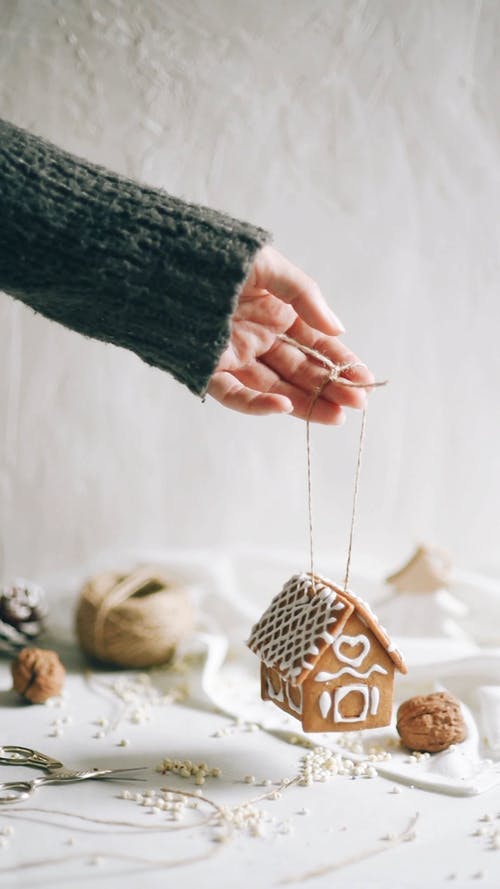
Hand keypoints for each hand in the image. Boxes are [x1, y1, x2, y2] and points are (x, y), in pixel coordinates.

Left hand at [207, 246, 373, 422]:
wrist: (163, 256)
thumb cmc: (218, 255)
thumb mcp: (270, 267)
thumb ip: (305, 296)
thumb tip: (339, 329)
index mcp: (275, 314)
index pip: (316, 345)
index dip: (341, 363)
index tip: (365, 379)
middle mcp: (258, 340)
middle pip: (299, 372)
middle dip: (329, 389)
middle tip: (357, 404)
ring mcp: (234, 357)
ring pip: (274, 388)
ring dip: (304, 403)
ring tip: (336, 416)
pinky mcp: (207, 369)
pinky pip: (234, 394)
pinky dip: (257, 404)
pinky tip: (284, 407)